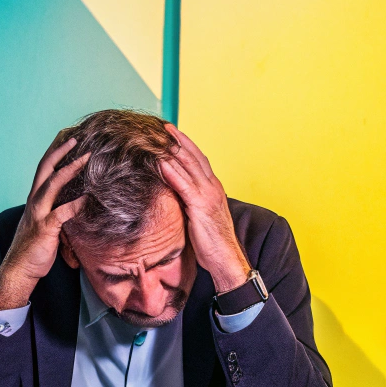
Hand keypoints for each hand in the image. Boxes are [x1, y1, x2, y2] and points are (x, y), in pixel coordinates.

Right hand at [0, 138, 89, 309]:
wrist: (19, 269)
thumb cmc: (35, 248)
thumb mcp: (47, 224)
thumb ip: (58, 210)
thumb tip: (79, 202)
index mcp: (35, 198)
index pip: (44, 168)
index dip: (55, 152)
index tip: (67, 138)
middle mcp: (34, 201)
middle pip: (45, 168)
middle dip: (60, 151)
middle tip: (76, 137)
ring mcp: (38, 213)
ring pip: (53, 184)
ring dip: (70, 169)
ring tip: (86, 158)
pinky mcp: (45, 228)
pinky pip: (62, 212)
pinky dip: (75, 204)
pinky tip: (88, 199)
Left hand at [159, 124, 250, 293]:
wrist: (226, 259)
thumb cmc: (212, 243)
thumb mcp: (200, 217)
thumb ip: (190, 202)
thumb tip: (174, 196)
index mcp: (214, 188)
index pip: (199, 160)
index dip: (186, 146)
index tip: (173, 135)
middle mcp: (213, 187)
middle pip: (194, 156)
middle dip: (179, 140)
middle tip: (164, 127)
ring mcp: (208, 195)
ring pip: (189, 165)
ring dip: (173, 150)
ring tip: (159, 138)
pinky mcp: (200, 206)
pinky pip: (183, 184)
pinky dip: (172, 171)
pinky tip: (161, 162)